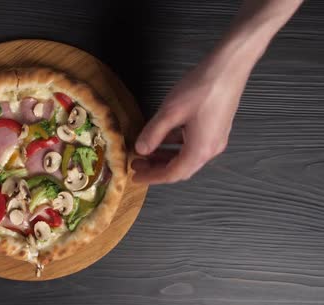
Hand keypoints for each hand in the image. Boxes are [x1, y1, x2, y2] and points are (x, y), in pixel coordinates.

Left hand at [132, 59, 246, 183]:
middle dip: (157, 168)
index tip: (135, 177)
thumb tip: (140, 150)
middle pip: (181, 168)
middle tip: (137, 163)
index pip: (172, 174)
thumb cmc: (201, 89)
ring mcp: (215, 139)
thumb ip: (153, 134)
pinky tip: (163, 136)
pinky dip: (175, 145)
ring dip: (166, 156)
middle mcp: (210, 149)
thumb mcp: (170, 112)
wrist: (229, 67)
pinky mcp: (215, 128)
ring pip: (186, 156)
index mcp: (200, 150)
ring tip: (146, 152)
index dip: (152, 177)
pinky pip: (192, 144)